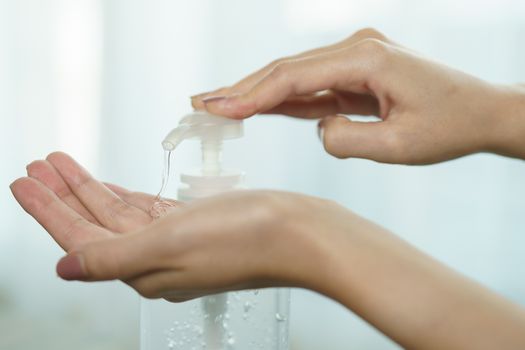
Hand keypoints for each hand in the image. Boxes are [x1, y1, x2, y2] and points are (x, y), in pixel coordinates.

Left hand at [10, 152, 335, 300]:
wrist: (300, 233)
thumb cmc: (245, 238)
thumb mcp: (168, 244)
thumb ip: (111, 256)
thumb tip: (66, 268)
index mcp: (143, 268)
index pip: (80, 238)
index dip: (48, 210)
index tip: (23, 182)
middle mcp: (156, 259)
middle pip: (95, 224)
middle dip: (64, 194)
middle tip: (38, 166)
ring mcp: (177, 241)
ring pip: (120, 213)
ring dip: (91, 188)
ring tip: (64, 165)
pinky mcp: (196, 225)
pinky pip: (147, 210)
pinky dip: (126, 194)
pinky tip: (114, 185)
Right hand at [192, 28, 524, 163]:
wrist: (480, 112)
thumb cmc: (449, 125)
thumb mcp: (399, 146)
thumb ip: (347, 140)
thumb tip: (320, 129)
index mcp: (367, 59)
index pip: (294, 78)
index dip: (252, 95)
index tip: (218, 109)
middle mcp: (357, 50)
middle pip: (285, 70)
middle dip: (241, 89)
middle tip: (201, 103)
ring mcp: (354, 59)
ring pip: (293, 77)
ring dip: (255, 92)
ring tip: (218, 105)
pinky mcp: (354, 74)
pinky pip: (310, 88)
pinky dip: (281, 99)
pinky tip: (255, 107)